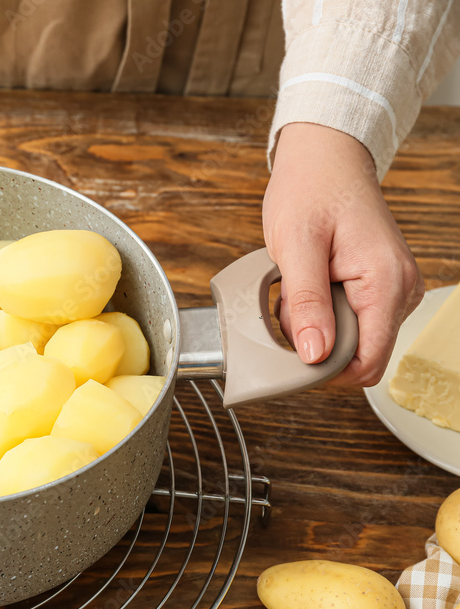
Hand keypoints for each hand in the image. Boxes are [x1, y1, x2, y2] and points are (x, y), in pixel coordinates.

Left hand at [263, 122, 423, 386]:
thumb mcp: (296, 247)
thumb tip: (313, 354)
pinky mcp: (378, 287)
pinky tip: (306, 284)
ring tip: (296, 286)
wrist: (324, 159)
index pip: (367, 362)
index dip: (326, 371)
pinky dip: (320, 311)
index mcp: (386, 283)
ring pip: (349, 338)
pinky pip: (348, 319)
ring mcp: (392, 290)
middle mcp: (400, 290)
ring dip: (314, 324)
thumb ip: (306, 304)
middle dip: (314, 341)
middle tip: (287, 304)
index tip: (290, 357)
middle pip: (357, 354)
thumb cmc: (310, 191)